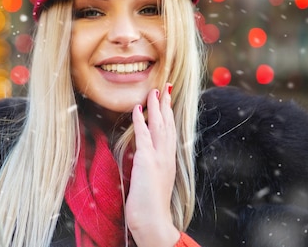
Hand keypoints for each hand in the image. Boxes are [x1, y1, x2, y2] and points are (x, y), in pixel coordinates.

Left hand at [125, 84, 180, 246]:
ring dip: (156, 107)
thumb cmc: (150, 204)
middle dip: (166, 105)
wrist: (153, 221)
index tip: (168, 99)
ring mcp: (158, 158)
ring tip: (154, 91)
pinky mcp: (147, 162)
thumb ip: (148, 165)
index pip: (170, 132)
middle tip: (165, 87)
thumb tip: (141, 154)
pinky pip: (143, 136)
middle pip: (168, 125)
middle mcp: (167, 156)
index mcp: (169, 160)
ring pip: (159, 126)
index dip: (169, 114)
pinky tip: (137, 109)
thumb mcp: (151, 179)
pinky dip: (140, 121)